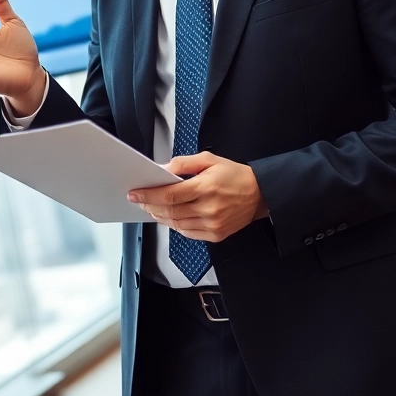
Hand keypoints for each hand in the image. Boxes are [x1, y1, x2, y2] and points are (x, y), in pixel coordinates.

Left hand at [127, 153, 269, 241]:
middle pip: (170, 211)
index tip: (135, 194)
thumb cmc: (234, 175)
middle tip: (140, 201)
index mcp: (206, 187)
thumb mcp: (209, 160)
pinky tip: (170, 217)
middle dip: (150, 206)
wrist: (260, 194)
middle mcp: (209, 208)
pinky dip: (175, 225)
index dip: (149, 195)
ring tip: (152, 208)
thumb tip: (162, 170)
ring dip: (160, 217)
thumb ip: (183, 164)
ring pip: (177, 224)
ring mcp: (213, 224)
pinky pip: (188, 233)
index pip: (170, 194)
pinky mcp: (216, 235)